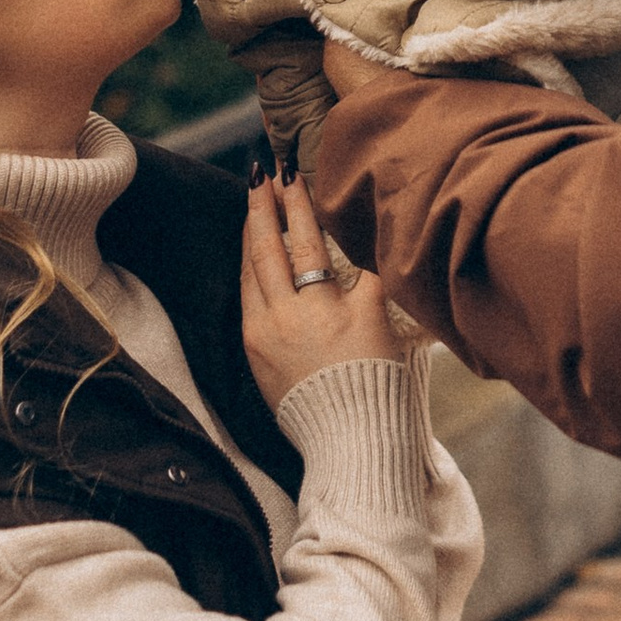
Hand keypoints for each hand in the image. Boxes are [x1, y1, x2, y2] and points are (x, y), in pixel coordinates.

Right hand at [241, 167, 395, 409]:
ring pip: (305, 245)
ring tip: (294, 177)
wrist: (351, 447)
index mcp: (258, 335)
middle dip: (263, 206)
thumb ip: (273, 340)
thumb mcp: (275, 380)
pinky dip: (370, 240)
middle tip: (261, 173)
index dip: (250, 234)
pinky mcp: (363, 313)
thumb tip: (278, 309)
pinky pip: (367, 267)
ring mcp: (322, 312)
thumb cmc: (318, 421)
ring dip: (298, 206)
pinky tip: (370, 211)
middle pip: (268, 249)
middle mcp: (283, 317)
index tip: (252, 207)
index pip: (250, 271)